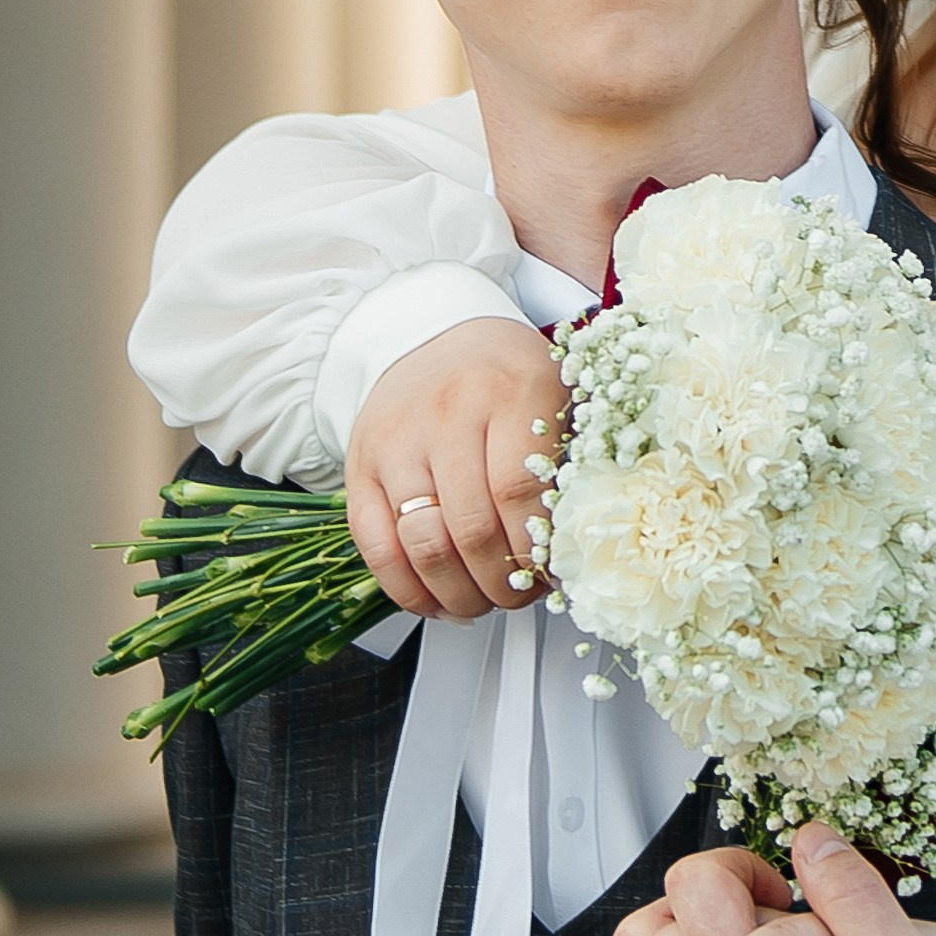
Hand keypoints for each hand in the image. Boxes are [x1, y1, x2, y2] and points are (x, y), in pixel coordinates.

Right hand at [344, 318, 565, 619]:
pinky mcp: (358, 467)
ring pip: (422, 544)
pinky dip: (408, 589)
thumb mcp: (554, 398)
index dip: (533, 550)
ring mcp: (396, 442)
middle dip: (500, 582)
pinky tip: (437, 600)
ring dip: (457, 593)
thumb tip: (577, 545)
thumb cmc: (503, 375)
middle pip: (470, 527)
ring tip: (482, 600)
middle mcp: (446, 415)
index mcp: (508, 392)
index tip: (548, 571)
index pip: (518, 492)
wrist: (432, 334)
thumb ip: (567, 465)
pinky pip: (374, 546)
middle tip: (518, 594)